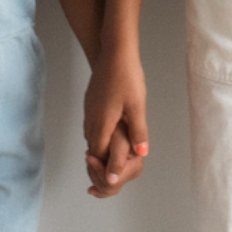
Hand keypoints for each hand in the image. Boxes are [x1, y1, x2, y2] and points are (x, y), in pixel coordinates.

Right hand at [82, 50, 151, 196]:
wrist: (114, 51)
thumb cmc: (127, 77)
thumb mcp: (137, 106)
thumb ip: (138, 132)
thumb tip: (142, 153)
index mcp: (101, 123)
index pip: (99, 155)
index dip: (106, 169)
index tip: (113, 179)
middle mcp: (91, 119)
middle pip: (93, 149)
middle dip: (102, 162)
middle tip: (112, 174)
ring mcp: (89, 110)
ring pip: (92, 137)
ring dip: (101, 148)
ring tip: (112, 157)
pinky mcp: (90, 102)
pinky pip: (92, 125)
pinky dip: (99, 135)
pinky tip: (109, 133)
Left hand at [83, 126, 146, 197]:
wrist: (118, 118)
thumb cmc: (120, 125)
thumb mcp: (119, 142)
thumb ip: (117, 162)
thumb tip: (111, 182)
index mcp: (135, 167)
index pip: (111, 183)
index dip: (98, 170)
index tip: (90, 156)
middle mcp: (133, 172)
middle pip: (108, 187)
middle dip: (95, 172)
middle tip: (89, 155)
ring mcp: (126, 173)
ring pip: (104, 186)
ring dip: (93, 171)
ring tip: (91, 155)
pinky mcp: (119, 171)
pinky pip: (105, 185)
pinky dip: (96, 179)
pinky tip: (91, 179)